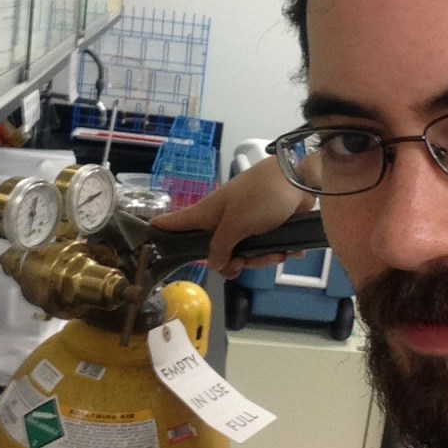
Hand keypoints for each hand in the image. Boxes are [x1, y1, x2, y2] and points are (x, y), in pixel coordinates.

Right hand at [151, 155, 314, 277]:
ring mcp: (246, 223)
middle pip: (216, 251)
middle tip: (241, 267)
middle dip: (233, 263)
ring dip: (262, 258)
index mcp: (210, 213)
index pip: (176, 222)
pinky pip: (264, 248)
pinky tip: (288, 248)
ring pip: (244, 253)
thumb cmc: (263, 195)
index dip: (162, 231)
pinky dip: (276, 250)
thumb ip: (221, 247)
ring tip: (276, 252)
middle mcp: (224, 219)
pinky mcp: (267, 227)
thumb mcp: (237, 224)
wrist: (301, 180)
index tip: (146, 240)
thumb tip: (214, 265)